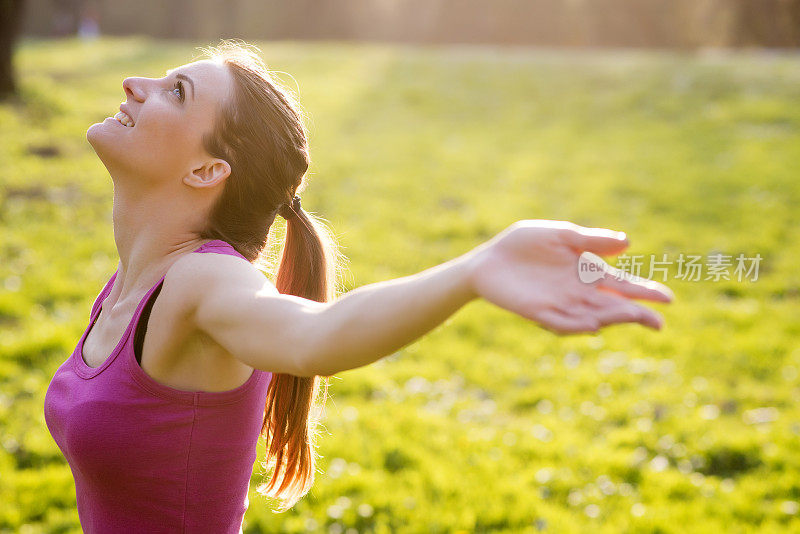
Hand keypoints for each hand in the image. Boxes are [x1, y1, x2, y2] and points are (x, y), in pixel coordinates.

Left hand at [467, 220, 673, 334]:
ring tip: (630, 317)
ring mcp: (560, 305)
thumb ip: (591, 240)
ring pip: (592, 317)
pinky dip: (576, 325)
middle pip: (613, 306)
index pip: (623, 285)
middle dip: (635, 313)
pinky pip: (561, 323)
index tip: (668, 299)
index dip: (645, 292)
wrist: (489, 260)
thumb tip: (627, 242)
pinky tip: (591, 324)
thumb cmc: (525, 244)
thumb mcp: (561, 235)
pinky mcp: (539, 313)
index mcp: (588, 272)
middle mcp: (579, 293)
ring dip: (611, 319)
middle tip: (657, 322)